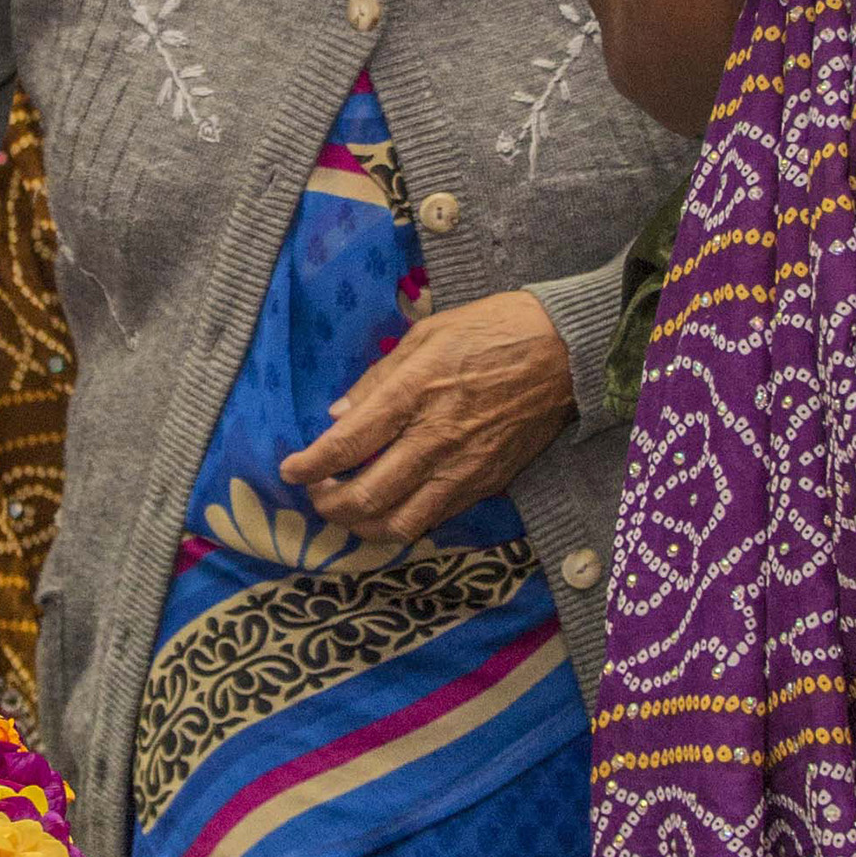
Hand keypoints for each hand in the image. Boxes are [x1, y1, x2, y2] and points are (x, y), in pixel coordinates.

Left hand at [282, 291, 571, 548]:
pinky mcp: (485, 484)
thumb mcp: (426, 334)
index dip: (308, 466)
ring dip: (361, 526)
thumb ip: (377, 379)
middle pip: (365, 496)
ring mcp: (462, 468)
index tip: (290, 470)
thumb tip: (338, 416)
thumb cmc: (493, 330)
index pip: (345, 446)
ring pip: (398, 524)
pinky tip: (389, 509)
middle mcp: (434, 439)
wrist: (565, 352)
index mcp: (413, 393)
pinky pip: (434, 520)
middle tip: (315, 493)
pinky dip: (402, 523)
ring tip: (347, 511)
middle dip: (328, 504)